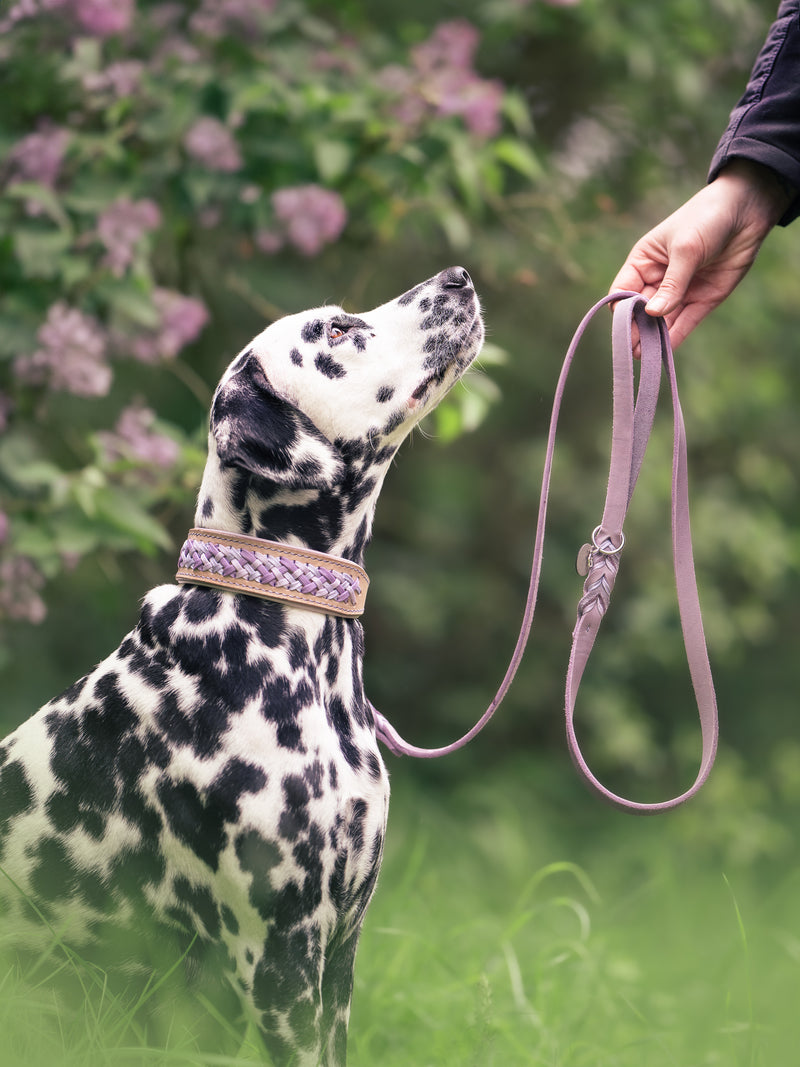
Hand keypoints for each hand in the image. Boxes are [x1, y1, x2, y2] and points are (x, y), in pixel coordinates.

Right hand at [611, 159, 791, 347]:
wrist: (748, 210)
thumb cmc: (707, 218)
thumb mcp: (686, 249)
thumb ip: (672, 284)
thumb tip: (653, 314)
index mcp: (644, 261)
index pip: (623, 290)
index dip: (621, 308)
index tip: (623, 325)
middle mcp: (658, 278)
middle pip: (640, 310)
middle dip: (636, 329)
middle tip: (631, 350)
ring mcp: (680, 290)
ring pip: (662, 320)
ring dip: (653, 338)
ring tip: (644, 357)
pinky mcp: (702, 299)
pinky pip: (685, 322)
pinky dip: (676, 336)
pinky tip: (665, 351)